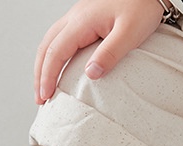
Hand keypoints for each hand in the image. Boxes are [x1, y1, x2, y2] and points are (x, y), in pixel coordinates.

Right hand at [34, 0, 163, 103]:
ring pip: (50, 41)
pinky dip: (52, 55)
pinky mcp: (84, 18)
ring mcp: (77, 16)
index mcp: (82, 21)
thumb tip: (90, 74)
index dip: (48, 76)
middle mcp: (74, 17)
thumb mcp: (130, 32)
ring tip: (44, 87)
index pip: (56, 52)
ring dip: (43, 65)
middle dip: (39, 74)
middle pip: (46, 47)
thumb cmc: (143, 7)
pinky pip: (60, 38)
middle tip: (40, 99)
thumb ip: (110, 53)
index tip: (46, 96)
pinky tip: (57, 67)